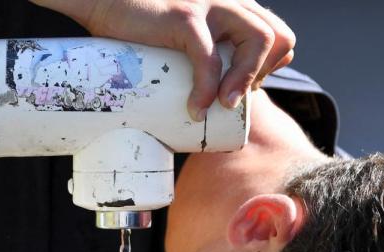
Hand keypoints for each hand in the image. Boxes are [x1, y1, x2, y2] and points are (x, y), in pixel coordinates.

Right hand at [32, 0, 295, 120]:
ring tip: (223, 106)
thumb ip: (205, 53)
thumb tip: (210, 102)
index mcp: (234, 8)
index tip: (244, 90)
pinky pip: (210, 58)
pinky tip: (195, 109)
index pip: (278, 34)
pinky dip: (206, 89)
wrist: (104, 6)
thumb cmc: (141, 31)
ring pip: (257, 40)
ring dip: (244, 81)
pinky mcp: (185, 18)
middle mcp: (229, 2)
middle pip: (278, 36)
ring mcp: (210, 6)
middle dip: (263, 74)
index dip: (269, 67)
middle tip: (232, 100)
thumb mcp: (184, 41)